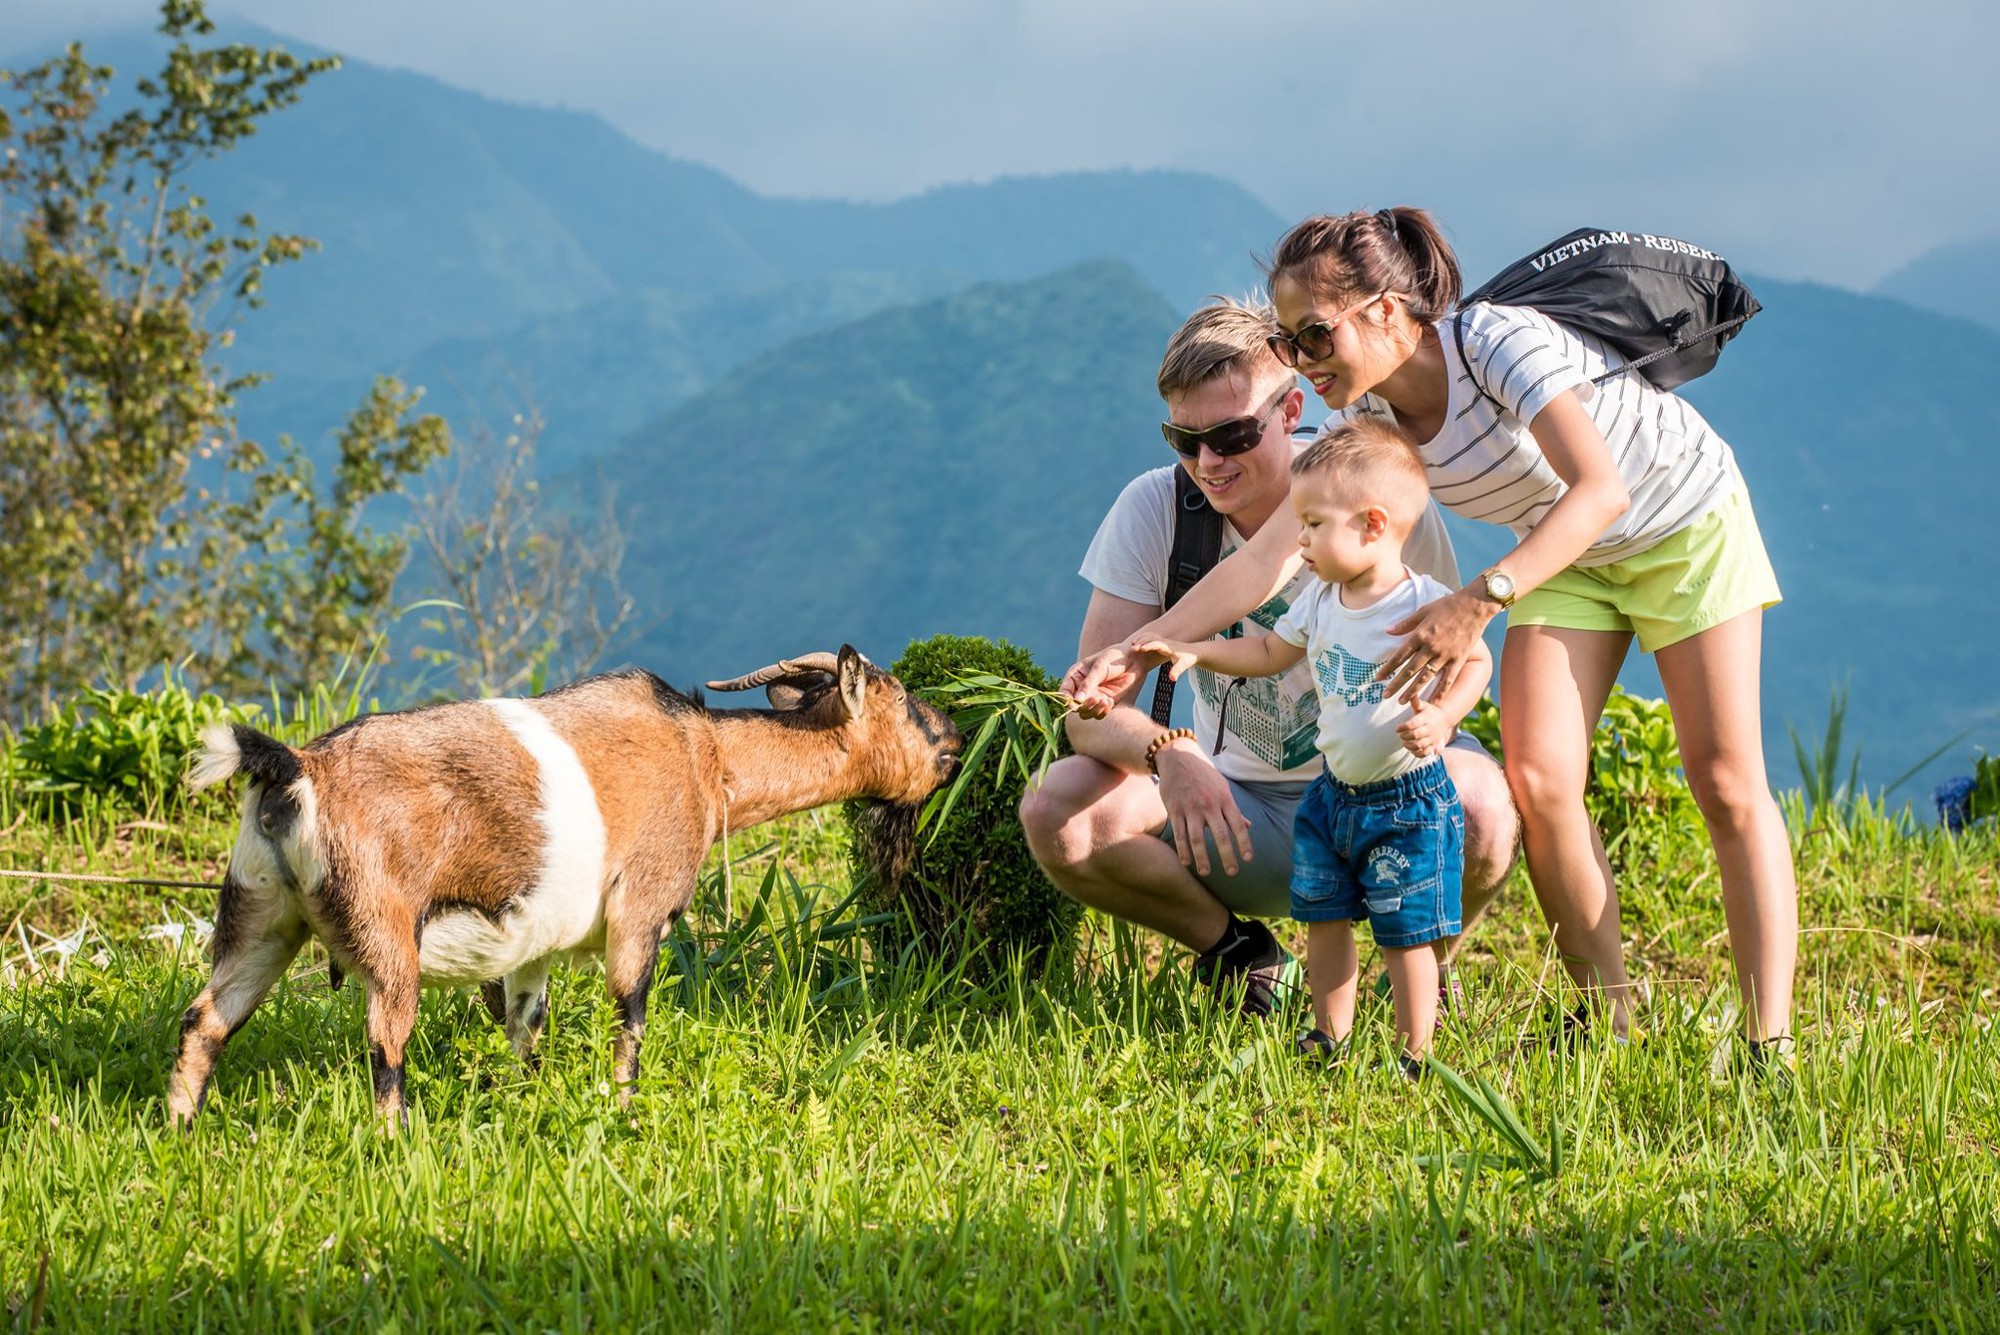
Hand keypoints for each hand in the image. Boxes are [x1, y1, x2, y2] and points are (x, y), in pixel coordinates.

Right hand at [1061, 640, 1163, 718]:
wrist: (1133, 660)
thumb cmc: (1113, 658)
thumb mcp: (1099, 668)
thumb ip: (1088, 684)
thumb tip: (1077, 701)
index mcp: (1075, 677)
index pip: (1064, 692)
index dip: (1066, 700)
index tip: (1075, 703)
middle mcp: (1081, 689)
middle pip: (1074, 706)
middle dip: (1084, 706)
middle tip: (1096, 699)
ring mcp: (1092, 697)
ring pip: (1085, 713)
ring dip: (1093, 710)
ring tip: (1104, 700)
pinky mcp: (1104, 703)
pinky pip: (1099, 714)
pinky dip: (1103, 711)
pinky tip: (1110, 700)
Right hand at [1130, 639, 1198, 681]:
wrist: (1194, 652)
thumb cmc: (1188, 658)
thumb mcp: (1183, 665)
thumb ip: (1177, 671)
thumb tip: (1172, 679)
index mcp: (1168, 647)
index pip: (1157, 644)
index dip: (1149, 645)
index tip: (1141, 649)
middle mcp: (1165, 642)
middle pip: (1151, 638)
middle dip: (1142, 641)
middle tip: (1133, 647)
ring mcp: (1163, 641)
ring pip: (1150, 636)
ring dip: (1142, 639)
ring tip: (1133, 645)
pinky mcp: (1162, 643)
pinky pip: (1151, 639)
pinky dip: (1144, 639)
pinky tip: (1138, 645)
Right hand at [1154, 742, 1252, 876]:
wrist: (1177, 757)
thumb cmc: (1203, 774)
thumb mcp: (1222, 787)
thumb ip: (1233, 809)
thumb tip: (1248, 826)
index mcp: (1224, 798)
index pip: (1238, 824)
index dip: (1244, 842)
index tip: (1248, 858)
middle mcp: (1209, 804)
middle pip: (1220, 835)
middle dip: (1227, 855)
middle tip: (1232, 872)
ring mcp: (1190, 808)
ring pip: (1197, 838)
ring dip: (1202, 857)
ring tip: (1206, 872)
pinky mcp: (1174, 809)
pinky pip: (1179, 833)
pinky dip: (1183, 849)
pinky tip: (1187, 862)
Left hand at [1377, 588, 1495, 704]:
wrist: (1475, 605)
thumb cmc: (1448, 605)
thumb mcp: (1424, 610)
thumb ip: (1405, 623)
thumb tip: (1387, 630)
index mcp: (1420, 635)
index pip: (1399, 656)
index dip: (1387, 669)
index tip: (1378, 679)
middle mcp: (1430, 647)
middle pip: (1409, 670)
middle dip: (1396, 684)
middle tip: (1385, 696)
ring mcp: (1445, 655)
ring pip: (1426, 677)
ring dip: (1413, 691)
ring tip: (1403, 702)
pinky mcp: (1459, 659)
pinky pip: (1448, 679)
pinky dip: (1441, 691)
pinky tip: (1434, 702)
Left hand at [1397, 696, 1453, 759]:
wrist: (1445, 719)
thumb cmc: (1429, 711)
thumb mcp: (1424, 706)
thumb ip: (1416, 702)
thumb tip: (1411, 694)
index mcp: (1425, 718)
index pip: (1413, 724)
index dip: (1403, 727)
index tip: (1396, 729)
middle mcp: (1430, 729)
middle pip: (1416, 735)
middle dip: (1405, 736)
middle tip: (1400, 736)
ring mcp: (1433, 738)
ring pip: (1420, 745)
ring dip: (1409, 746)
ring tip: (1404, 743)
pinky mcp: (1434, 745)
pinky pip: (1425, 753)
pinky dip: (1417, 754)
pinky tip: (1411, 750)